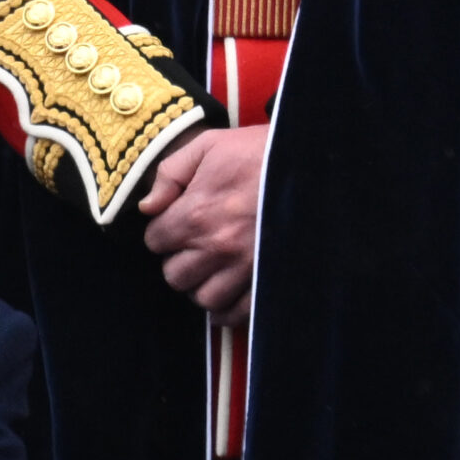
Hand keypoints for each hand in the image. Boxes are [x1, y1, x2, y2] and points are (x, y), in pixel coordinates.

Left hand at [136, 123, 267, 327]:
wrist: (311, 163)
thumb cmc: (258, 152)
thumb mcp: (208, 145)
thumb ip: (170, 173)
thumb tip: (147, 206)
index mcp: (197, 213)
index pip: (156, 241)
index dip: (162, 231)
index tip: (175, 223)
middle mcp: (218, 247)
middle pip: (175, 276)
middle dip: (179, 260)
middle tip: (193, 246)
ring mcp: (245, 268)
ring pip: (204, 299)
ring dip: (202, 285)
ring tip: (211, 267)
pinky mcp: (268, 280)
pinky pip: (238, 313)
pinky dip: (228, 309)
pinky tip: (228, 291)